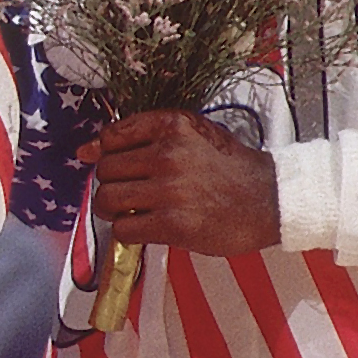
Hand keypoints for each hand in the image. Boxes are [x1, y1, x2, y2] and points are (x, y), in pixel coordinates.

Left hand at [82, 110, 278, 258]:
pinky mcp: (173, 224)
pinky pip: (124, 228)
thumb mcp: (193, 135)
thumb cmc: (230, 168)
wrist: (273, 200)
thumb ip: (142, 136)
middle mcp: (169, 154)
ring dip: (114, 209)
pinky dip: (128, 231)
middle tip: (132, 192)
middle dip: (113, 183)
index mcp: (174, 126)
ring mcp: (170, 190)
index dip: (108, 154)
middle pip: (105, 170)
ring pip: (108, 199)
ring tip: (134, 211)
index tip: (119, 165)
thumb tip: (84, 150)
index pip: (112, 136)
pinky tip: (146, 227)